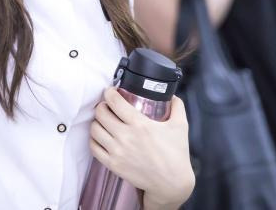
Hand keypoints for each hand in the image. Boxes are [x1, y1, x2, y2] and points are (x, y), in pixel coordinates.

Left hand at [90, 88, 194, 208]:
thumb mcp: (181, 126)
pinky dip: (94, 139)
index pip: (115, 102)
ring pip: (94, 129)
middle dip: (102, 106)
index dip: (109, 93)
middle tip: (107, 106)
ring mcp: (117, 152)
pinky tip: (101, 136)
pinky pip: (94, 147)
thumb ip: (177, 107)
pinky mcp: (113, 165)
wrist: (171, 183)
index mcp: (140, 124)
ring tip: (103, 121)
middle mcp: (125, 136)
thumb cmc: (176, 154)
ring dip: (97, 122)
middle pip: (100, 113)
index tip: (111, 92)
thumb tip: (172, 96)